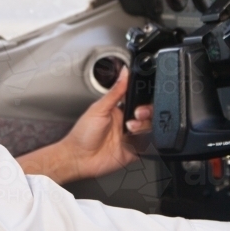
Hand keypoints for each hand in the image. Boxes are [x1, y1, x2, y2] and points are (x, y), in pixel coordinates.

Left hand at [15, 67, 151, 183]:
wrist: (79, 158)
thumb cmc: (82, 134)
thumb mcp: (99, 108)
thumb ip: (115, 91)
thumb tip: (124, 72)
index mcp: (119, 110)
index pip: (139, 101)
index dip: (143, 101)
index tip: (141, 102)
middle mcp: (127, 123)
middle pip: (148, 115)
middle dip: (146, 113)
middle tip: (136, 115)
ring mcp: (131, 137)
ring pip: (150, 129)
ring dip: (143, 128)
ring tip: (130, 129)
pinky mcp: (134, 151)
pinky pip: (148, 146)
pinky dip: (146, 142)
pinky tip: (135, 141)